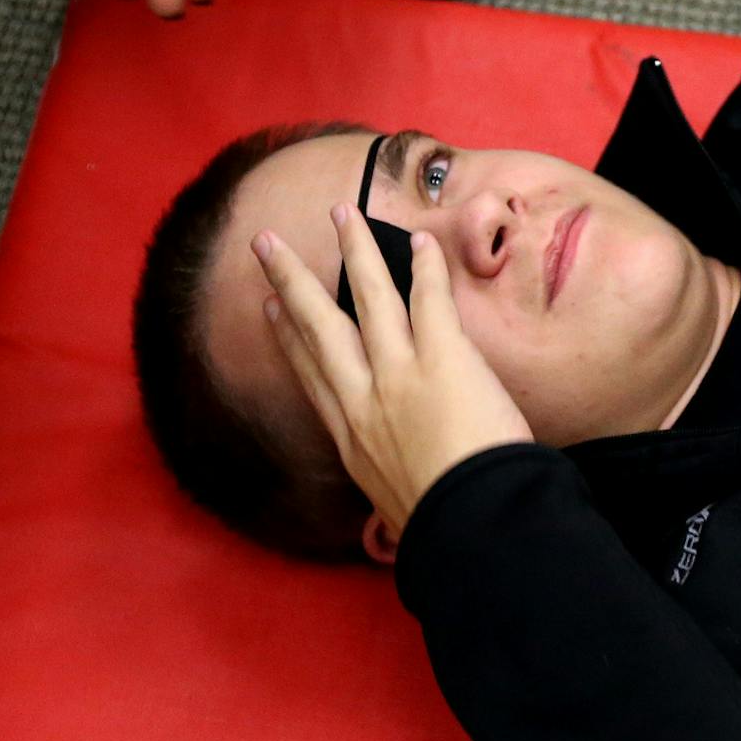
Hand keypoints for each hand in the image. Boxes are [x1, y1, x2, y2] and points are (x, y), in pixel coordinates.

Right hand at [252, 206, 533, 539]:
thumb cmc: (447, 527)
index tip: (271, 308)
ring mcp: (400, 375)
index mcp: (350, 439)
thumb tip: (394, 496)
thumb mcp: (397, 510)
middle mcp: (364, 399)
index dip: (287, 336)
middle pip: (319, 325)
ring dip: (355, 251)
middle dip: (291, 279)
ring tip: (343, 213)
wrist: (473, 528)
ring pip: (370, 298)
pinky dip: (424, 268)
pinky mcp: (443, 360)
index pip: (311, 374)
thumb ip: (390, 486)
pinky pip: (429, 301)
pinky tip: (419, 240)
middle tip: (267, 243)